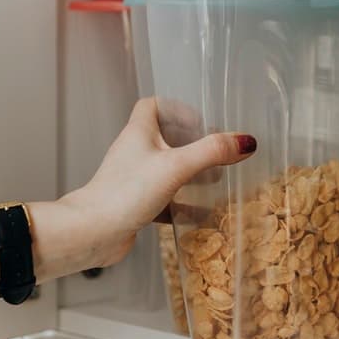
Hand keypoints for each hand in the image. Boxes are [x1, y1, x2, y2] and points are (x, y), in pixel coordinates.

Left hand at [39, 98, 255, 275]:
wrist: (92, 233)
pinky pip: (163, 199)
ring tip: (214, 181)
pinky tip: (201, 214)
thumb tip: (246, 141)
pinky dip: (182, 204)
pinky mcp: (134, 205)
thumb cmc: (126, 193)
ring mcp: (133, 180)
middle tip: (216, 154)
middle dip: (192, 144)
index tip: (200, 121)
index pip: (154, 106)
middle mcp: (134, 153)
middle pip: (165, 138)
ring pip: (166, 170)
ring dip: (190, 173)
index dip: (178, 108)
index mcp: (139, 133)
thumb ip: (211, 152)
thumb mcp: (176, 166)